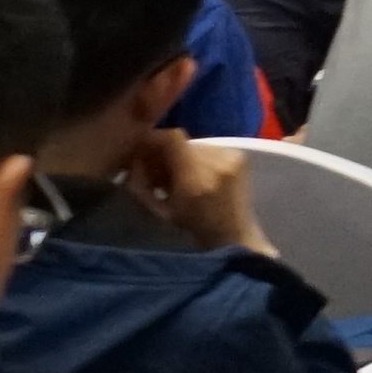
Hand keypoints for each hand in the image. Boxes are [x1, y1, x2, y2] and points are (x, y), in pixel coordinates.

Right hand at [133, 127, 265, 252]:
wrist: (233, 234)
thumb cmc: (192, 228)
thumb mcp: (160, 210)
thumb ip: (141, 185)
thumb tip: (131, 161)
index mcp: (196, 181)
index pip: (172, 139)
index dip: (152, 139)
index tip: (140, 150)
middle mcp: (218, 164)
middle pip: (181, 141)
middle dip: (163, 153)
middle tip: (155, 170)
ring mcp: (233, 158)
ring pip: (193, 144)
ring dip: (180, 156)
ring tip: (176, 175)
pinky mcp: (240, 156)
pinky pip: (208, 149)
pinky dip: (196, 158)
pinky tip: (194, 174)